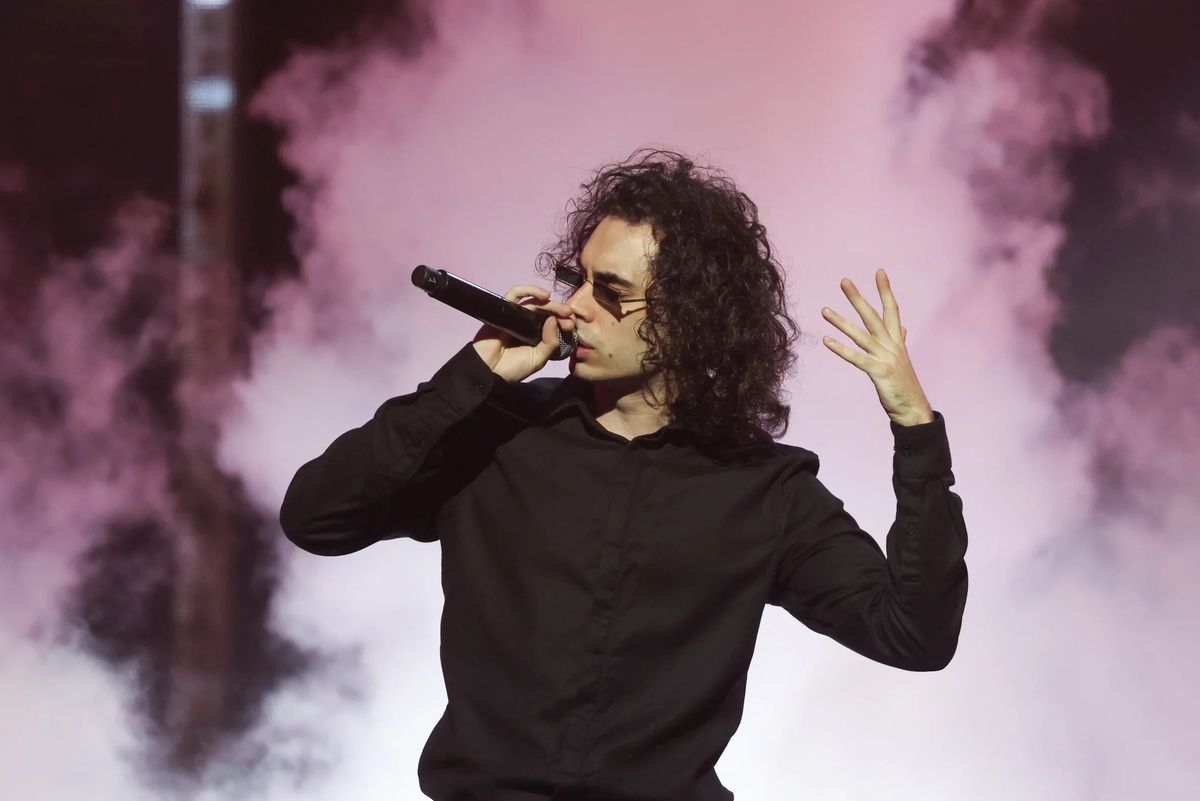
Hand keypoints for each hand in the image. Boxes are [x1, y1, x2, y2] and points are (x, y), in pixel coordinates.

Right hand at [472, 285, 574, 382]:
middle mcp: (527, 324)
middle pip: (545, 311)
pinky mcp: (504, 309)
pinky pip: (515, 294)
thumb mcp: (538, 359)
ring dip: (549, 302)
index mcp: (536, 336)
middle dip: (559, 311)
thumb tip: (553, 320)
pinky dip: (530, 291)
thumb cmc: (513, 368)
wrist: (488, 371)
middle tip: (569, 313)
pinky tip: (544, 296)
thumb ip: (550, 342)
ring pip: (534, 302)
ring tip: (561, 307)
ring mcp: (515, 316)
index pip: (552, 323)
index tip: (571, 325)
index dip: (563, 322)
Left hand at [821, 269, 934, 426]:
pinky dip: (841, 349)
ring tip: (824, 310)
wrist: (913, 410)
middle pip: (873, 316)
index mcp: (896, 341)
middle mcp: (892, 346)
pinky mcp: (879, 372)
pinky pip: (857, 358)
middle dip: (858, 298)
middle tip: (843, 281)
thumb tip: (902, 327)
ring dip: (841, 322)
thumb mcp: (902, 360)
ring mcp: (886, 358)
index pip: (892, 310)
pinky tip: (826, 340)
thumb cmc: (904, 385)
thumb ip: (900, 341)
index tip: (879, 272)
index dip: (885, 291)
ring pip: (861, 335)